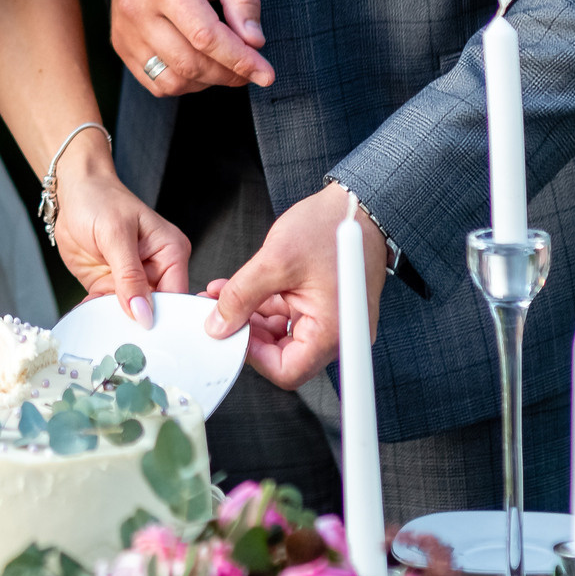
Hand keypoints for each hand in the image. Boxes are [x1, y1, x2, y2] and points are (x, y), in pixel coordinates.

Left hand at [49, 135, 191, 322]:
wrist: (73, 191)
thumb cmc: (100, 199)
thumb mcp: (115, 234)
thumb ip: (129, 275)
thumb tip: (143, 313)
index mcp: (171, 253)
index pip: (177, 295)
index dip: (166, 318)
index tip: (151, 337)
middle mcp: (156, 270)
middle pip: (157, 310)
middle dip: (140, 326)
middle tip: (126, 343)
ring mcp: (133, 280)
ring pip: (131, 315)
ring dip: (116, 323)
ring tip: (105, 332)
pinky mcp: (111, 285)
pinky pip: (108, 309)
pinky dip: (98, 315)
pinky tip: (88, 315)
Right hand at [110, 0, 273, 96]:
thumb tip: (254, 41)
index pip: (206, 37)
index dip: (240, 60)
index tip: (267, 73)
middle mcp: (136, 9)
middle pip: (189, 63)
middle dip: (229, 73)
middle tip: (252, 66)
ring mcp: (124, 30)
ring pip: (172, 80)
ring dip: (207, 81)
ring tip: (225, 62)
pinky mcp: (120, 43)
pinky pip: (155, 81)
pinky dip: (184, 81)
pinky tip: (199, 63)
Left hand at [200, 181, 386, 387]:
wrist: (356, 204)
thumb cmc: (328, 227)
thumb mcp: (274, 261)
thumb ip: (241, 296)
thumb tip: (218, 326)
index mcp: (332, 331)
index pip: (287, 371)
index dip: (253, 355)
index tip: (230, 332)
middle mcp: (337, 334)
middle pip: (283, 354)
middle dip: (248, 333)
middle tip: (220, 313)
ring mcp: (330, 320)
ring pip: (280, 334)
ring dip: (250, 316)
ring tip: (223, 296)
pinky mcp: (322, 306)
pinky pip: (288, 315)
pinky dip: (263, 304)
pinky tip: (239, 289)